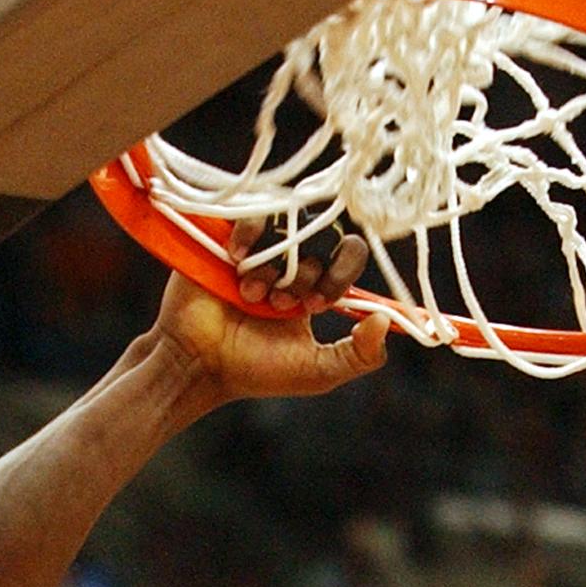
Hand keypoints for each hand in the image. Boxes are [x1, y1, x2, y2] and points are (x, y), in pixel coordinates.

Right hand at [154, 225, 387, 401]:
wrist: (201, 365)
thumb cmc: (254, 371)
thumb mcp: (317, 372)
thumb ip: (359, 356)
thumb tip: (384, 320)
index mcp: (318, 286)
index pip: (350, 253)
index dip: (342, 272)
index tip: (319, 304)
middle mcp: (294, 260)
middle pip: (324, 235)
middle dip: (308, 274)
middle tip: (282, 305)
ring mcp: (263, 246)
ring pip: (291, 226)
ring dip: (276, 265)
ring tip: (252, 295)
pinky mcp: (231, 233)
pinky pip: (255, 213)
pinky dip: (250, 237)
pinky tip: (237, 263)